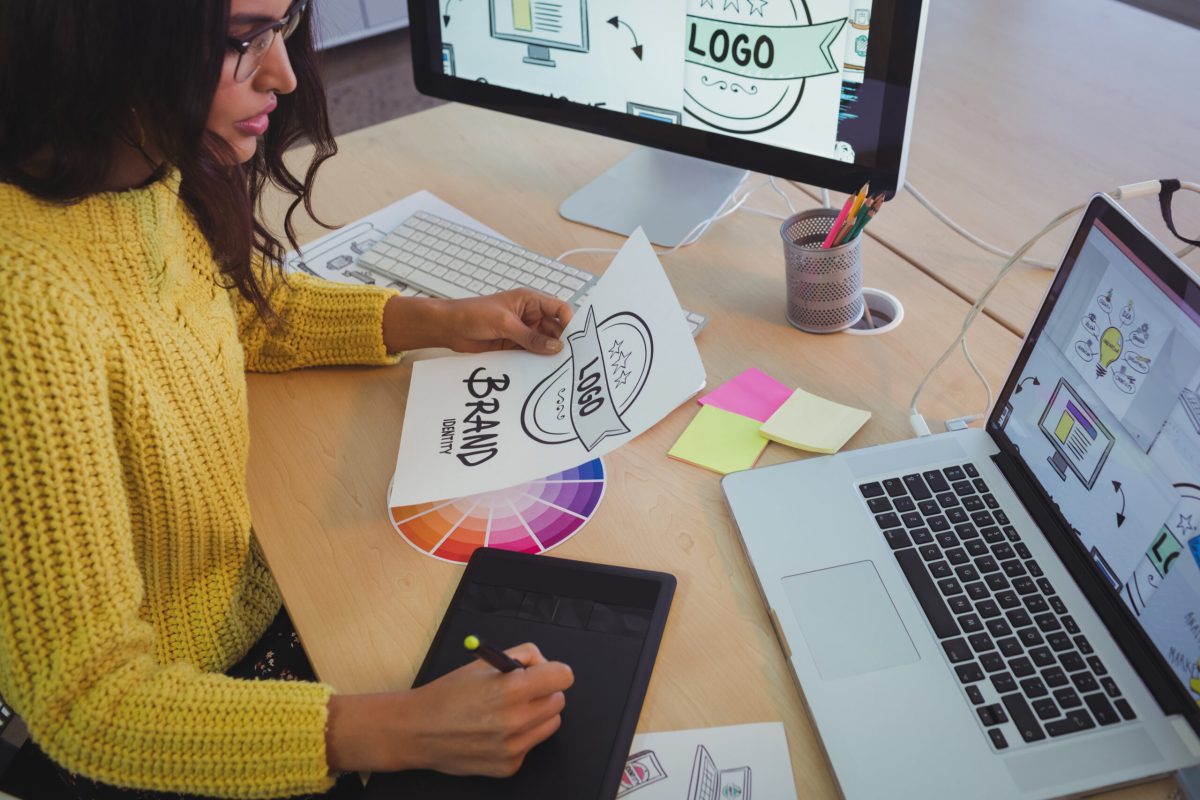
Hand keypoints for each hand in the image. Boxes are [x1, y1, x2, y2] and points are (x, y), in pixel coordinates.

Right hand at [325, 643, 573, 776]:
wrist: (419, 731)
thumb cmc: (448, 695)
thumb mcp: (483, 663)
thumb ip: (521, 656)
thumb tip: (545, 663)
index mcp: (510, 689)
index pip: (563, 676)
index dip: (553, 670)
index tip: (545, 672)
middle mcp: (515, 720)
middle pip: (559, 700)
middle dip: (544, 692)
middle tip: (521, 690)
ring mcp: (513, 747)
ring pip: (550, 723)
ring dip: (537, 714)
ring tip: (509, 710)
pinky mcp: (509, 766)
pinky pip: (531, 744)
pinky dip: (521, 736)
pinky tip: (496, 731)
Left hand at [439, 290, 572, 354]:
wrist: (449, 327)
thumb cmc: (473, 313)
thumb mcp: (505, 323)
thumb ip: (531, 337)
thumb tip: (556, 346)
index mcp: (530, 301)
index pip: (558, 309)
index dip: (569, 322)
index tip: (575, 338)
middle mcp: (529, 316)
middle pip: (554, 329)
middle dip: (561, 341)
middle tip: (569, 358)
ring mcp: (522, 331)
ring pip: (544, 343)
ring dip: (548, 353)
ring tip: (558, 367)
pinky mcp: (514, 345)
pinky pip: (531, 353)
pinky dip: (536, 361)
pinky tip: (541, 370)